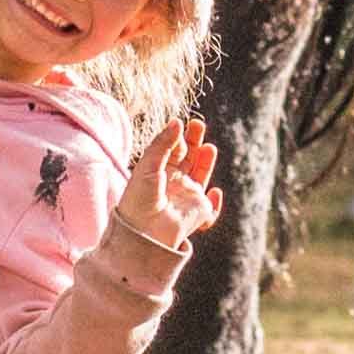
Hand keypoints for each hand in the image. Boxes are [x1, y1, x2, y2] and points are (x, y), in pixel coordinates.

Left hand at [125, 115, 222, 249]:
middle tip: (198, 124)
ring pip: (201, 176)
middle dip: (195, 141)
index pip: (173, 150)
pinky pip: (211, 208)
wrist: (142, 231)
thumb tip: (177, 121)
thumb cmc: (138, 199)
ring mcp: (187, 198)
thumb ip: (163, 144)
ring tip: (209, 147)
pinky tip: (214, 191)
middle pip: (189, 158)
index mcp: (158, 172)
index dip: (178, 136)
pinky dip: (215, 201)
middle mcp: (174, 184)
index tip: (181, 124)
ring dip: (206, 161)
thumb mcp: (148, 166)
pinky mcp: (198, 214)